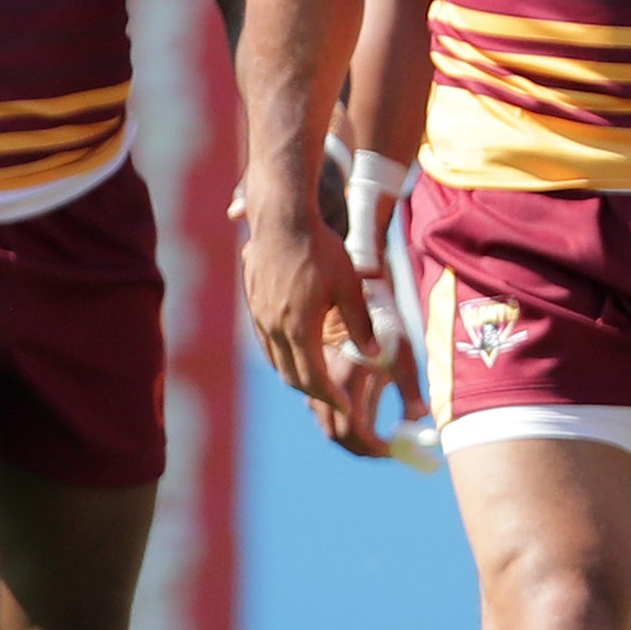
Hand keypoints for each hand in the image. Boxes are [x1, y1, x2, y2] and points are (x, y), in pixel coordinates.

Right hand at [241, 180, 405, 454]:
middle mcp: (274, 329)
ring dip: (298, 374)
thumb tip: (376, 356)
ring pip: (277, 361)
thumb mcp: (350, 286)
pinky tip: (298, 350)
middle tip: (337, 400)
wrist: (282, 220)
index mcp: (299, 329)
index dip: (332, 398)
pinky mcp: (254, 305)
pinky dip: (284, 355)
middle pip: (292, 376)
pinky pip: (267, 342)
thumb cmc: (321, 250)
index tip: (348, 409)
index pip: (313, 379)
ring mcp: (260, 318)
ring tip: (320, 378)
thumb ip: (361, 325)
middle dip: (316, 392)